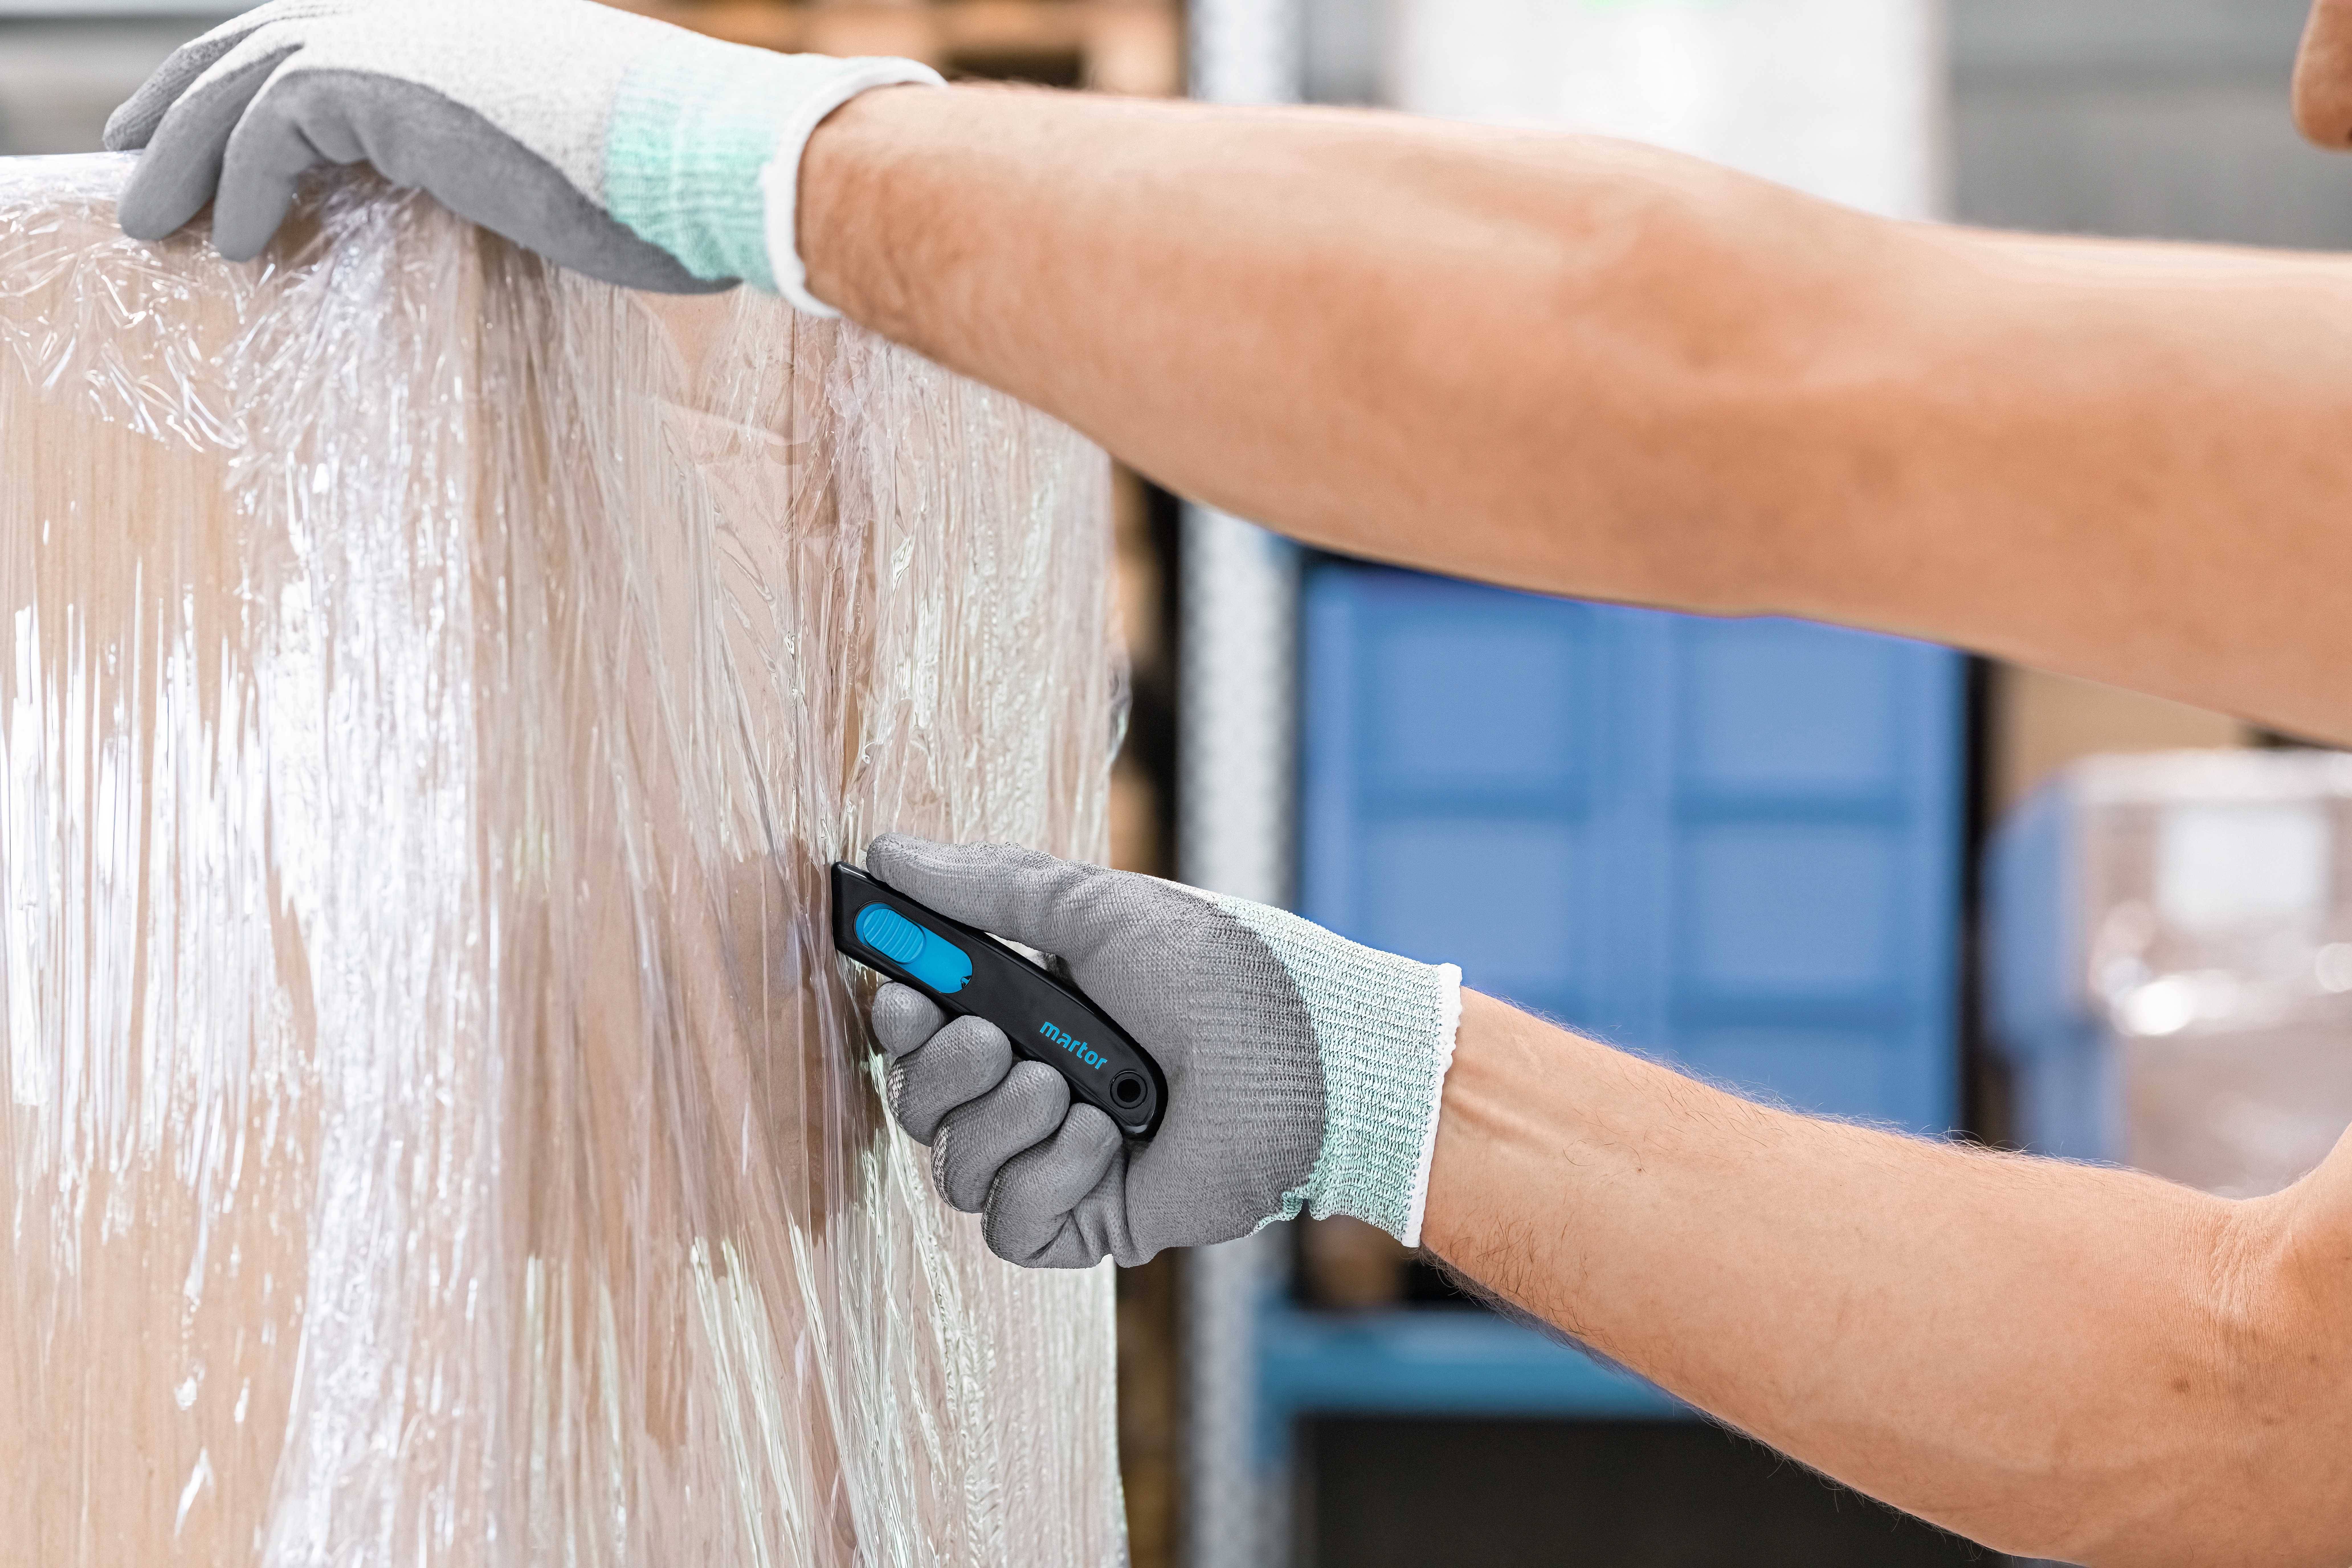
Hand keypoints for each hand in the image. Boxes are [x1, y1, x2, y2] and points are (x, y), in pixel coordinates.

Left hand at [102, 0, 937, 307]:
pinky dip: (240, 184)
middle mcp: (428, 17)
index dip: (267, 80)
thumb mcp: (590, 168)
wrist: (715, 158)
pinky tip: (233, 241)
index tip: (223, 127)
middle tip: (137, 150)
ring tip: (148, 216)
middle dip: (187, 94)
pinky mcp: (385, 82)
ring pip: (245, 80)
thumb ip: (524, 166)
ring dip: (185, 150)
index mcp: (474, 30)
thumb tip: (519, 211)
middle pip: (266, 40)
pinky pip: (270, 131)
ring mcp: (403, 40)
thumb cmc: (684, 189)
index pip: (337, 38)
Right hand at [862, 834, 1462, 1267]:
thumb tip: (891, 851)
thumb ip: (995, 886)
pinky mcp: (1089, 1221)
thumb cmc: (1223, 976)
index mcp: (1031, 1013)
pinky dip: (1047, 1177)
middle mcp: (1035, 1088)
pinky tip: (1104, 1140)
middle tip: (993, 1040)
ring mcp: (1059, 1159)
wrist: (1309, 1062)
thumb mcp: (1104, 911)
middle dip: (941, 1070)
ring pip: (954, 1169)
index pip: (922, 1028)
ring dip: (1004, 1120)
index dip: (897, 1017)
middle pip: (919, 1103)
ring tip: (1071, 1089)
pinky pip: (1010, 1226)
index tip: (902, 994)